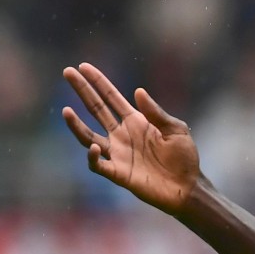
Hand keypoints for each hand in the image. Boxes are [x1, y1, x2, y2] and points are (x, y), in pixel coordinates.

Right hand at [61, 63, 201, 214]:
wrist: (188, 186)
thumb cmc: (184, 157)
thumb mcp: (176, 129)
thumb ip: (156, 113)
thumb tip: (138, 91)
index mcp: (135, 121)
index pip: (111, 97)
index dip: (98, 82)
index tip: (83, 66)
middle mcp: (122, 135)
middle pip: (96, 109)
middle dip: (82, 91)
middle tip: (67, 72)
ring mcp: (118, 154)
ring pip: (88, 137)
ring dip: (76, 125)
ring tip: (66, 111)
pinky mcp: (118, 173)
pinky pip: (99, 165)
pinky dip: (93, 157)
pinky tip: (95, 147)